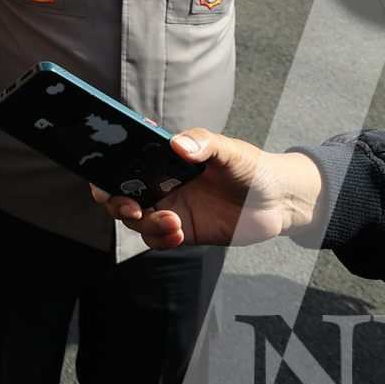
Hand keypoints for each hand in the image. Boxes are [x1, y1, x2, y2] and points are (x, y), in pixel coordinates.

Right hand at [89, 129, 323, 250]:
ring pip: (136, 220)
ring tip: (174, 224)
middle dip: (117, 203)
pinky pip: (157, 239)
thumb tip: (177, 145)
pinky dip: (161, 239)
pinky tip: (180, 235)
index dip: (107, 170)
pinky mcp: (183, 232)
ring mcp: (170, 208)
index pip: (126, 161)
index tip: (105, 179)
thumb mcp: (230, 150)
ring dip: (146, 224)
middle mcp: (161, 183)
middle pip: (120, 194)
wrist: (279, 202)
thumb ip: (204, 144)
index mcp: (165, 159)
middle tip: (132, 209)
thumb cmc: (252, 167)